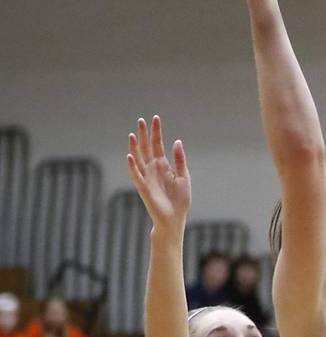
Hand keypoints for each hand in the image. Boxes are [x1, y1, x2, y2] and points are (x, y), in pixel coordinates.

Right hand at [127, 115, 190, 230]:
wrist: (175, 218)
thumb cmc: (180, 199)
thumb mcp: (184, 176)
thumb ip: (179, 159)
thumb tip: (177, 141)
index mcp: (163, 165)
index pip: (158, 144)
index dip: (156, 132)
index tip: (155, 118)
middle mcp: (153, 169)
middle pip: (146, 148)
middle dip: (144, 134)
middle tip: (141, 120)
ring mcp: (147, 177)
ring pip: (138, 158)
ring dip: (135, 147)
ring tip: (133, 134)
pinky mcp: (143, 188)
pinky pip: (136, 175)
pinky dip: (132, 166)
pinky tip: (130, 155)